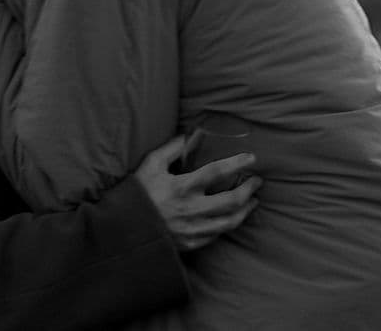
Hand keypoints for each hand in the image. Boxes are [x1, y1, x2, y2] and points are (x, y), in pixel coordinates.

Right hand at [134, 136, 261, 251]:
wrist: (124, 230)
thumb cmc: (137, 194)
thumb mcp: (150, 166)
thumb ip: (170, 150)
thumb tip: (186, 137)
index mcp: (182, 187)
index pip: (216, 172)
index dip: (237, 163)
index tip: (251, 158)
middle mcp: (191, 209)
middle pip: (231, 200)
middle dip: (249, 190)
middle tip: (256, 181)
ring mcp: (193, 229)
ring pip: (230, 222)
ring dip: (245, 210)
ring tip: (252, 201)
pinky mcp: (191, 243)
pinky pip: (217, 235)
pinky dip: (228, 225)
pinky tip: (232, 218)